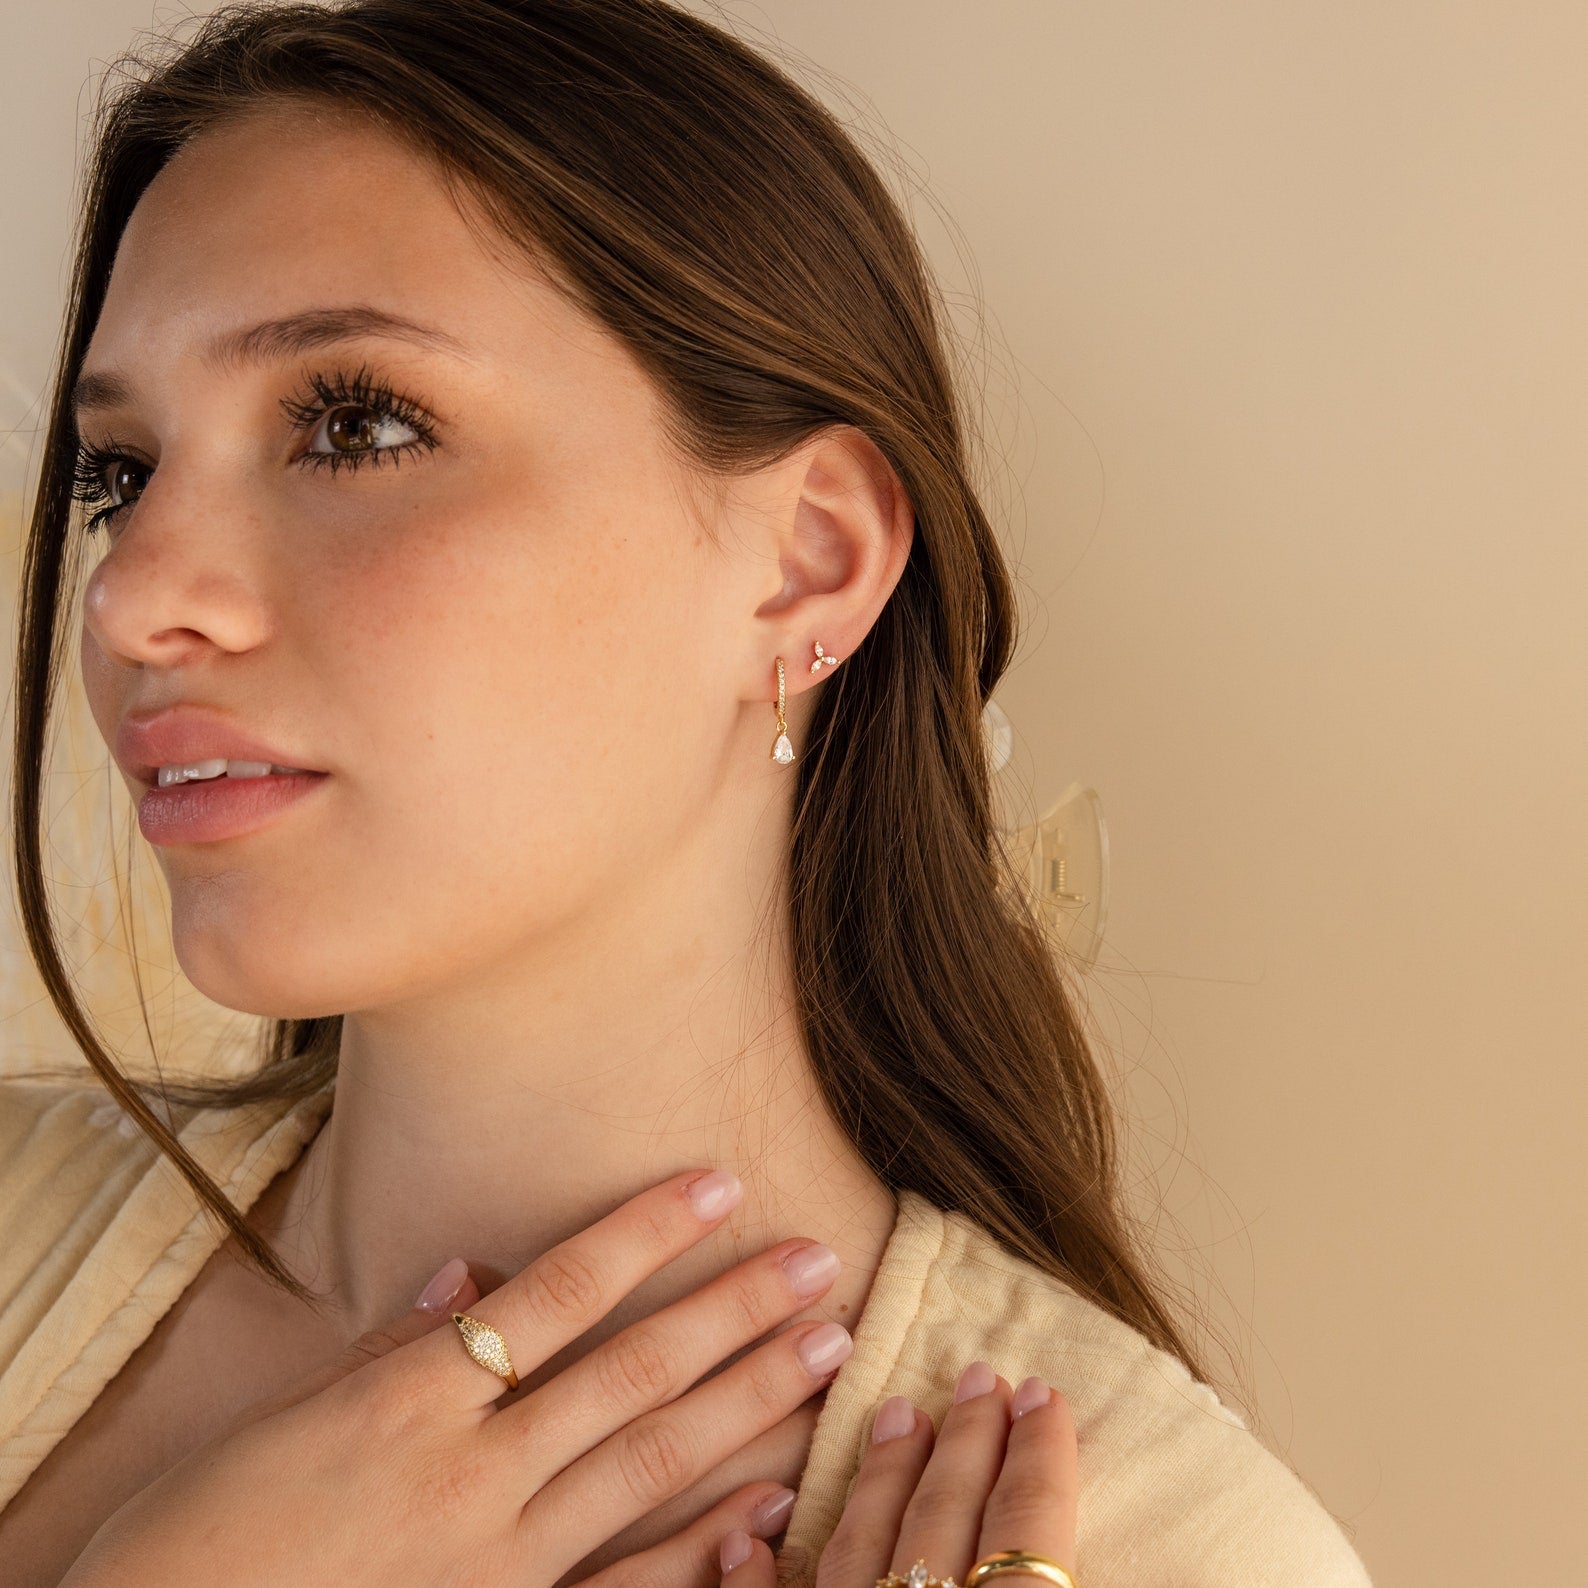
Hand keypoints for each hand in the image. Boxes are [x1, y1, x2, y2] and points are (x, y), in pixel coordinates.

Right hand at [61, 1169, 848, 1586]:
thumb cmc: (192, 1544)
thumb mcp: (278, 1423)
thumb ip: (386, 1352)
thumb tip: (470, 1275)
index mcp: (407, 1405)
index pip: (553, 1294)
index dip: (642, 1233)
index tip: (718, 1181)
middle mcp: (469, 1478)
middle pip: (631, 1375)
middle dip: (736, 1312)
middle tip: (825, 1260)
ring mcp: (499, 1566)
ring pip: (649, 1468)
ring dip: (747, 1406)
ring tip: (827, 1352)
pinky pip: (627, 1586)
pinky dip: (703, 1548)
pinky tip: (771, 1508)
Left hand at [717, 1360, 1078, 1587]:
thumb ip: (1047, 1581)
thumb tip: (1079, 1551)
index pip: (1029, 1525)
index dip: (1041, 1455)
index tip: (1044, 1390)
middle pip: (945, 1518)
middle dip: (967, 1439)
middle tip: (979, 1373)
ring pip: (857, 1547)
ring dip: (879, 1477)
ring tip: (894, 1412)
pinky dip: (756, 1578)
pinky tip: (745, 1537)